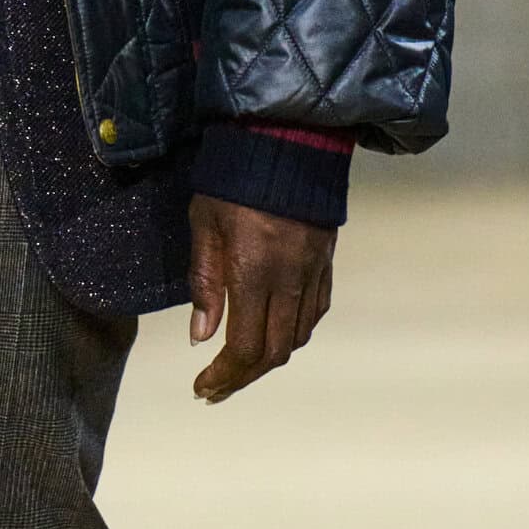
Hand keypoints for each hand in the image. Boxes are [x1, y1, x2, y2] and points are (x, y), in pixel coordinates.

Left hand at [188, 193, 335, 403]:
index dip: (224, 375)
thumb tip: (202, 336)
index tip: (203, 387)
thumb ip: (204, 282)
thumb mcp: (205, 225)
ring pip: (297, 337)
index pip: (245, 346)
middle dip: (244, 377)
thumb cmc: (235, 179)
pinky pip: (314, 313)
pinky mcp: (326, 263)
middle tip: (218, 387)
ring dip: (268, 360)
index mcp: (254, 271)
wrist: (289, 141)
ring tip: (241, 366)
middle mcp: (289, 279)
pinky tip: (273, 334)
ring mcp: (313, 273)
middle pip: (274, 352)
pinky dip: (293, 333)